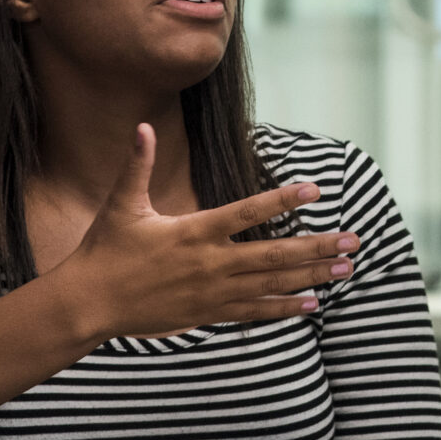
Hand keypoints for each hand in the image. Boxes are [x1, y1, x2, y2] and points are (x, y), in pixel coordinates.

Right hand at [47, 125, 357, 341]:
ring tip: (345, 269)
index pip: (248, 212)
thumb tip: (140, 125)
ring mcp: (212, 292)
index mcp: (194, 231)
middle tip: (353, 241)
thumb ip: (138, 164)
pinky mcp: (208, 313)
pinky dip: (285, 307)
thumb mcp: (121, 204)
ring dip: (311, 275)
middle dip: (317, 246)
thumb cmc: (104, 251)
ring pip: (272, 284)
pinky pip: (255, 312)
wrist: (87, 304)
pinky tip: (312, 304)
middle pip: (274, 254)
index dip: (283, 200)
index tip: (316, 190)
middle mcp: (210, 263)